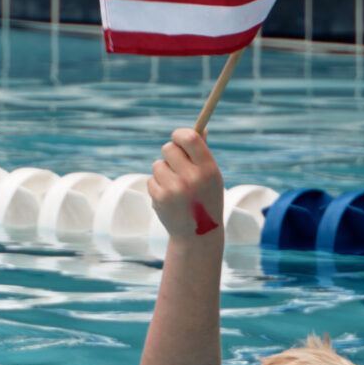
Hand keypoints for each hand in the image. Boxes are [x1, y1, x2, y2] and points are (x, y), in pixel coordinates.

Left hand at [147, 128, 224, 244]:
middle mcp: (192, 178)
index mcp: (208, 170)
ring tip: (176, 187)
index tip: (177, 137)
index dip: (180, 134)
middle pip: (168, 148)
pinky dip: (158, 186)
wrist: (197, 236)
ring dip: (163, 172)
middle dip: (170, 154)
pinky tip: (169, 199)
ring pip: (158, 164)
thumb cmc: (206, 200)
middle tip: (176, 164)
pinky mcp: (160, 198)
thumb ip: (203, 153)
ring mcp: (174, 189)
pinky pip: (151, 179)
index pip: (190, 138)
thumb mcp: (211, 177)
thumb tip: (200, 128)